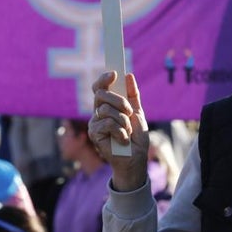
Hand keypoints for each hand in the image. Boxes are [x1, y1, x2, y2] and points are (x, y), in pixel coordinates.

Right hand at [88, 71, 149, 191]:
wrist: (136, 158)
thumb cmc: (136, 137)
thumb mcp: (138, 113)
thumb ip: (133, 95)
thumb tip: (128, 75)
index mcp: (108, 105)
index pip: (100, 87)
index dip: (104, 79)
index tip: (114, 74)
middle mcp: (98, 112)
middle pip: (101, 94)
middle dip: (118, 100)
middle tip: (129, 111)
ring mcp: (94, 122)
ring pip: (106, 109)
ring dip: (123, 120)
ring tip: (128, 130)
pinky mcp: (94, 134)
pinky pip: (107, 123)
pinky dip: (120, 131)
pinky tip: (123, 139)